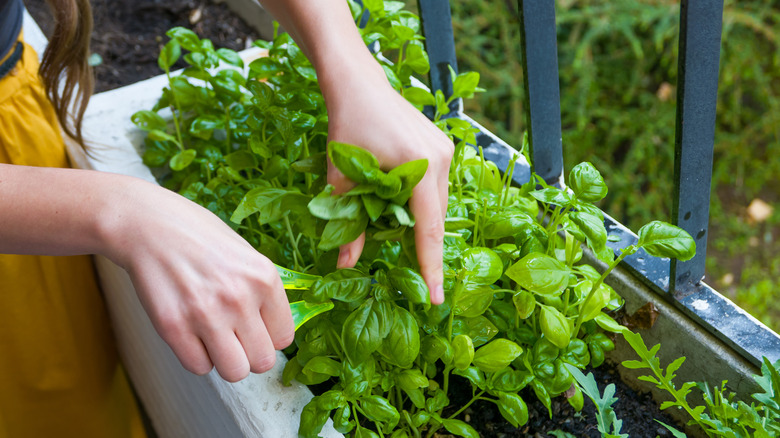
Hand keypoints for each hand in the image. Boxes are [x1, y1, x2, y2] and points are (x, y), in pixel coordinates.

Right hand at [103, 179, 294, 381]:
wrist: (148, 224)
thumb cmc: (198, 236)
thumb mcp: (246, 254)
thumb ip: (263, 292)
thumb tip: (274, 330)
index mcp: (264, 278)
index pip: (284, 338)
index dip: (268, 336)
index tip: (255, 328)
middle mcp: (239, 298)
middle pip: (262, 361)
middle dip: (249, 353)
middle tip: (234, 336)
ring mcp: (206, 314)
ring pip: (234, 372)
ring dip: (224, 360)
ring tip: (213, 337)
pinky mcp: (173, 327)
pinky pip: (199, 367)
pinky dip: (196, 356)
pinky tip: (191, 333)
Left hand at [322, 66, 452, 304]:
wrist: (358, 84)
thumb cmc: (347, 126)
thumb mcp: (342, 178)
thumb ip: (348, 223)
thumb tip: (344, 265)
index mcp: (419, 167)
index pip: (428, 229)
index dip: (431, 267)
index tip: (436, 298)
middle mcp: (441, 159)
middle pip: (435, 218)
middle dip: (423, 247)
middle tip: (414, 278)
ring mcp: (445, 150)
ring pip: (436, 203)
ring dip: (420, 222)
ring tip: (398, 235)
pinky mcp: (442, 145)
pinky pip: (435, 187)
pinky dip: (421, 203)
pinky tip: (401, 208)